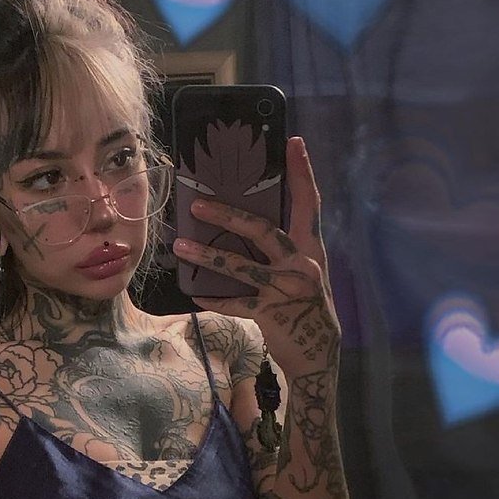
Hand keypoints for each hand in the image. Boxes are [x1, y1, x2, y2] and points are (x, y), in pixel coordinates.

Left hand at [172, 136, 340, 380]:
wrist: (318, 356)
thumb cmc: (306, 308)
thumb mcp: (304, 273)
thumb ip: (285, 250)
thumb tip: (248, 223)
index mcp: (312, 249)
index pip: (309, 203)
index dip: (302, 172)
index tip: (293, 142)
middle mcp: (303, 264)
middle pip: (262, 230)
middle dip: (228, 215)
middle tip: (197, 204)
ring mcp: (287, 289)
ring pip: (241, 266)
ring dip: (207, 256)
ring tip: (180, 245)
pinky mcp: (272, 314)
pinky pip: (236, 303)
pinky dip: (214, 299)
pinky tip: (195, 294)